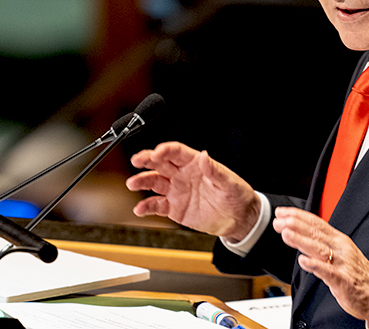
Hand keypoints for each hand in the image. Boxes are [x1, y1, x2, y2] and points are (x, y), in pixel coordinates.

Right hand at [126, 142, 259, 240]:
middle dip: (146, 160)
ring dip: (142, 181)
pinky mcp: (174, 207)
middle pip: (160, 163)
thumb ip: (214, 170)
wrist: (237, 218)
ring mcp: (176, 190)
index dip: (165, 150)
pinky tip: (140, 209)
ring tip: (132, 183)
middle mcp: (182, 175)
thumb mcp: (229, 182)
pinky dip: (146, 206)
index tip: (156, 153)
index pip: (176, 152)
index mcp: (194, 164)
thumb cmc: (236, 195)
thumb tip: (204, 156)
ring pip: (154, 182)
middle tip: (136, 160)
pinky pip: (156, 205)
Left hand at [272, 207, 368, 323]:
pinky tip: (304, 261)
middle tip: (280, 220)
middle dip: (295, 225)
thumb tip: (297, 231)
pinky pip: (327, 272)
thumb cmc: (354, 272)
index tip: (282, 212)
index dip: (298, 216)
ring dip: (301, 240)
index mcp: (337, 239)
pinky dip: (315, 265)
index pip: (316, 223)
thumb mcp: (338, 250)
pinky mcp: (343, 280)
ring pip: (319, 249)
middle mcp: (339, 248)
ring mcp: (341, 263)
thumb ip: (319, 242)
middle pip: (315, 233)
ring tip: (287, 234)